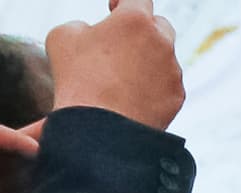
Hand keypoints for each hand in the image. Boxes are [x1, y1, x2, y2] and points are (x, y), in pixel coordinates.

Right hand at [46, 0, 186, 129]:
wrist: (100, 131)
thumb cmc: (77, 79)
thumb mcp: (63, 38)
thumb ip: (82, 27)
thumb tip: (93, 33)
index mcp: (136, 20)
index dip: (124, 0)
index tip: (114, 8)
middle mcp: (162, 42)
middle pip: (159, 25)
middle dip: (143, 29)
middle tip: (122, 41)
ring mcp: (173, 71)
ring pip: (164, 57)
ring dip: (147, 60)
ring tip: (121, 77)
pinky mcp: (177, 97)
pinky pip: (167, 84)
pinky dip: (153, 86)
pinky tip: (132, 97)